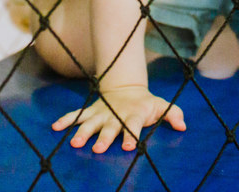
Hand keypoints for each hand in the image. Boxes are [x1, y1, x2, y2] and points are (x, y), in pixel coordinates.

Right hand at [52, 84, 185, 152]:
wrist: (126, 88)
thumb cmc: (146, 104)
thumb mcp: (161, 106)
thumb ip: (173, 114)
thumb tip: (183, 125)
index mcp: (134, 114)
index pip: (133, 125)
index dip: (130, 135)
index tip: (128, 147)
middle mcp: (115, 114)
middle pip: (109, 127)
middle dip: (104, 138)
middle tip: (98, 149)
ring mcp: (101, 113)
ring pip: (90, 122)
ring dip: (82, 132)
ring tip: (75, 143)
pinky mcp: (90, 111)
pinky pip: (76, 115)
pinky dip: (66, 120)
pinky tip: (55, 128)